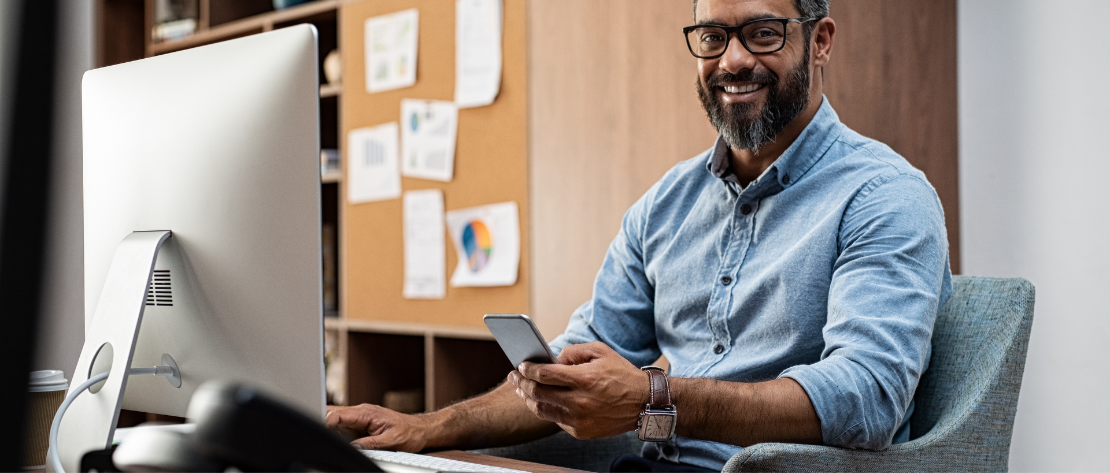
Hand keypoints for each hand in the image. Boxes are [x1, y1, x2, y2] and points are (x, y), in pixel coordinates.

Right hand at [325, 404, 429, 451]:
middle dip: (323, 422)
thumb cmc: (409, 433)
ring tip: (329, 440)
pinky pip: (343, 425)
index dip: (326, 422)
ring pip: (336, 419)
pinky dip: (337, 432)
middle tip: (320, 436)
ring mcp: (360, 417)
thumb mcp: (390, 441)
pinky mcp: (361, 423)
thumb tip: (352, 448)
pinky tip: (338, 440)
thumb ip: (370, 444)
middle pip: (333, 413)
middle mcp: (361, 412)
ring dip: (330, 428)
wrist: (420, 429)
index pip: (339, 414)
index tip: (321, 433)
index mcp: (366, 413)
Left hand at [508, 342, 648, 438]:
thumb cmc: (622, 374)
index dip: (528, 368)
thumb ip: (574, 351)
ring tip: (522, 389)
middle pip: (538, 393)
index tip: (521, 365)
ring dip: (528, 398)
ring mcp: (579, 419)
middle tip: (515, 376)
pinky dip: (546, 409)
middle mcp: (579, 401)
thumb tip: (552, 358)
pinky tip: (542, 401)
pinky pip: (555, 420)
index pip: (544, 374)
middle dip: (522, 383)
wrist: (644, 403)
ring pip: (542, 410)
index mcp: (584, 379)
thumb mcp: (601, 352)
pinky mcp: (580, 432)